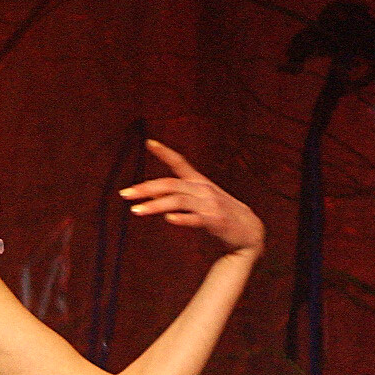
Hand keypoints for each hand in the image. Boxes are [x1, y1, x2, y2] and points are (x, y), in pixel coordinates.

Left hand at [120, 139, 264, 254]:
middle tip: (125, 193)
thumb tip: (151, 193)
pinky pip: (196, 219)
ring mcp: (209, 205)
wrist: (249, 232)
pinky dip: (182, 218)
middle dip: (146, 188)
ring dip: (155, 205)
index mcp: (199, 182)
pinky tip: (169, 219)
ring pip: (178, 201)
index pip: (180, 162)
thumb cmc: (220, 215)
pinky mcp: (215, 221)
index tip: (149, 143)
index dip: (165, 152)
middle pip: (170, 184)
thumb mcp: (199, 201)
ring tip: (136, 210)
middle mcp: (203, 189)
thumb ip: (177, 195)